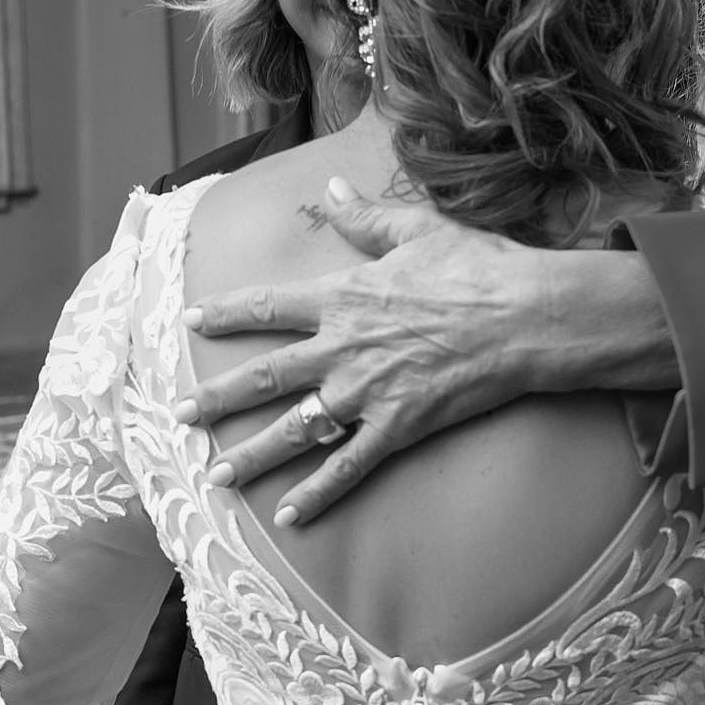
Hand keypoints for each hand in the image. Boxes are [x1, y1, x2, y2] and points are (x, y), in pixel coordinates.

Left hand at [179, 179, 673, 524]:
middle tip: (180, 414)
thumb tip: (328, 188)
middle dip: (218, 397)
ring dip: (252, 454)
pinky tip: (289, 515)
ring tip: (215, 475)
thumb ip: (365, 215)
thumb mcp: (418, 227)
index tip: (191, 321)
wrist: (524, 317)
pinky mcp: (398, 426)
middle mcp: (343, 347)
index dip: (226, 314)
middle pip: (265, 376)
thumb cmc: (478, 266)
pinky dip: (318, 493)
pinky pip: (349, 465)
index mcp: (343, 296)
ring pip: (295, 429)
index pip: (268, 306)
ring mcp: (367, 391)